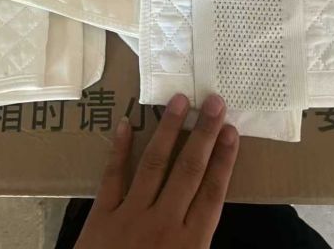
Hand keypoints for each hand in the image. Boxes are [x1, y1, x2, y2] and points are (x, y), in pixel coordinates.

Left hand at [76, 93, 238, 248]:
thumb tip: (214, 210)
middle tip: (214, 100)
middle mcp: (164, 224)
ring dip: (168, 130)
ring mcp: (131, 217)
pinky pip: (112, 177)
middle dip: (204, 133)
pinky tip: (125, 123)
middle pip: (190, 170)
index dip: (224, 159)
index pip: (213, 192)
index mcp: (190, 245)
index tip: (232, 130)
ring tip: (179, 100)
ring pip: (154, 164)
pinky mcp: (101, 216)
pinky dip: (118, 150)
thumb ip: (200, 243)